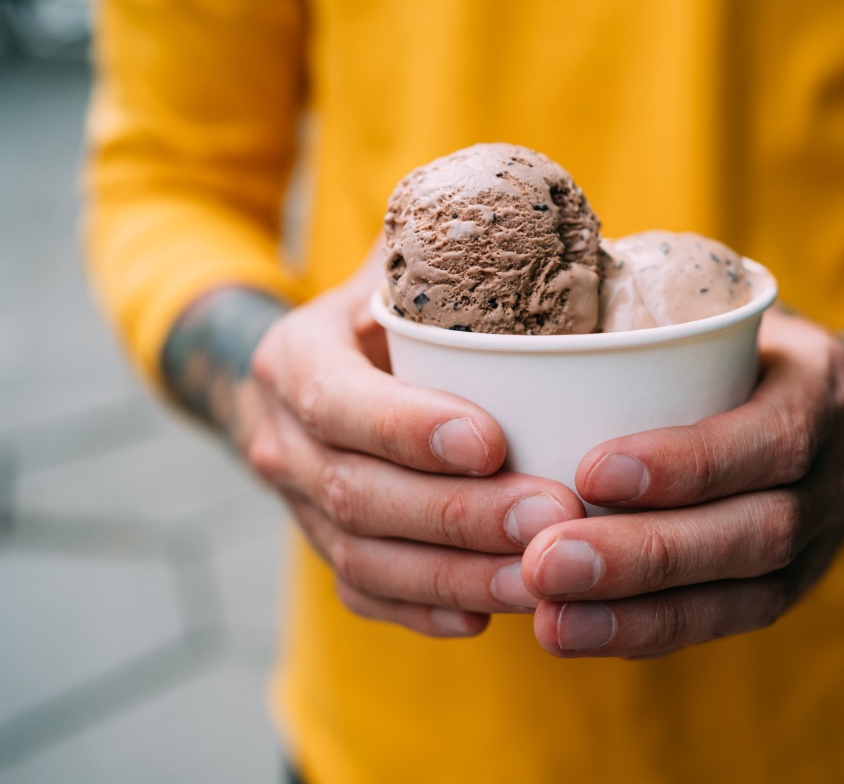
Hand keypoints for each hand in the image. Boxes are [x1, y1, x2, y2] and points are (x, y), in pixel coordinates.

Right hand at [240, 258, 584, 636]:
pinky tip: (487, 616)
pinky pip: (366, 595)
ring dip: (455, 575)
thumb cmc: (384, 310)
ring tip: (540, 579)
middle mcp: (283, 439)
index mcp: (296, 359)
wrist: (313, 375)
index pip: (340, 401)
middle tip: (550, 515)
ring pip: (365, 558)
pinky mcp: (328, 550)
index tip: (493, 441)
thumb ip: (454, 249)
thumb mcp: (400, 264)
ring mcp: (298, 506)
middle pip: (358, 493)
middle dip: (456, 514)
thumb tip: (560, 227)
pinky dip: (424, 613)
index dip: (409, 428)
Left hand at [518, 308, 843, 656]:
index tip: (590, 472)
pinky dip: (649, 633)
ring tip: (550, 619)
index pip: (768, 438)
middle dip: (645, 555)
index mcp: (821, 393)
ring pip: (740, 594)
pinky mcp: (787, 588)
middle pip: (753, 532)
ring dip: (638, 613)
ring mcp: (820, 543)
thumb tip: (540, 312)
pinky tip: (575, 632)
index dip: (686, 463)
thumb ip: (665, 319)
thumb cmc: (760, 354)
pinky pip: (725, 622)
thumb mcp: (737, 314)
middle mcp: (834, 477)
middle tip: (545, 561)